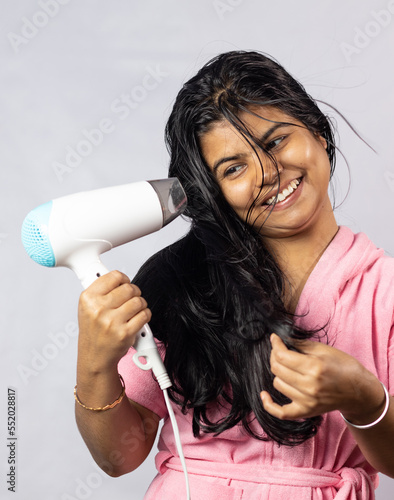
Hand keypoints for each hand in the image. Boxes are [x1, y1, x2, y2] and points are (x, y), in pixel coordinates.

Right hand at [77, 270, 151, 374]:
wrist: (94, 357)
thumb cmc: (93, 331)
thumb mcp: (88, 307)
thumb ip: (102, 290)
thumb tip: (119, 277)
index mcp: (88, 299)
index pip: (114, 276)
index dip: (123, 279)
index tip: (124, 283)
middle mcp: (98, 309)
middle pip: (129, 288)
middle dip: (134, 292)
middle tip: (131, 298)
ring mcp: (112, 322)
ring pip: (139, 301)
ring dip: (141, 304)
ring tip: (134, 310)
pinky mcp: (125, 333)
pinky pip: (145, 315)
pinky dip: (145, 315)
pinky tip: (137, 319)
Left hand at [260, 333, 382, 421]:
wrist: (359, 391)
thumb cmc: (343, 366)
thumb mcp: (324, 350)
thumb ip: (300, 345)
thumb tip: (281, 340)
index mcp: (314, 367)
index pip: (282, 356)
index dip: (275, 345)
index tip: (274, 338)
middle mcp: (309, 386)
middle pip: (277, 369)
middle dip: (275, 356)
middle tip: (280, 351)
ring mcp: (307, 401)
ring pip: (278, 384)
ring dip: (279, 373)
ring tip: (286, 367)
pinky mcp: (306, 412)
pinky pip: (281, 412)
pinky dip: (269, 404)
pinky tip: (264, 394)